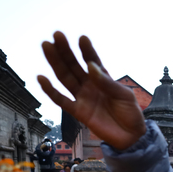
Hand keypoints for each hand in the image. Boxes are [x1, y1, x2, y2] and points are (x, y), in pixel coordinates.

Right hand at [37, 31, 145, 150]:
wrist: (131, 137)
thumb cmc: (130, 113)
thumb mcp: (124, 95)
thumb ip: (107, 83)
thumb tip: (90, 66)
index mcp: (103, 78)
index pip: (92, 60)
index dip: (86, 50)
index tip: (82, 38)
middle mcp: (90, 85)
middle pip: (74, 65)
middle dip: (65, 50)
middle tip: (56, 35)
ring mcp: (83, 97)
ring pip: (65, 77)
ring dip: (55, 62)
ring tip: (46, 46)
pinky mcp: (78, 112)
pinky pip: (61, 100)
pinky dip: (50, 90)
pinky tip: (41, 77)